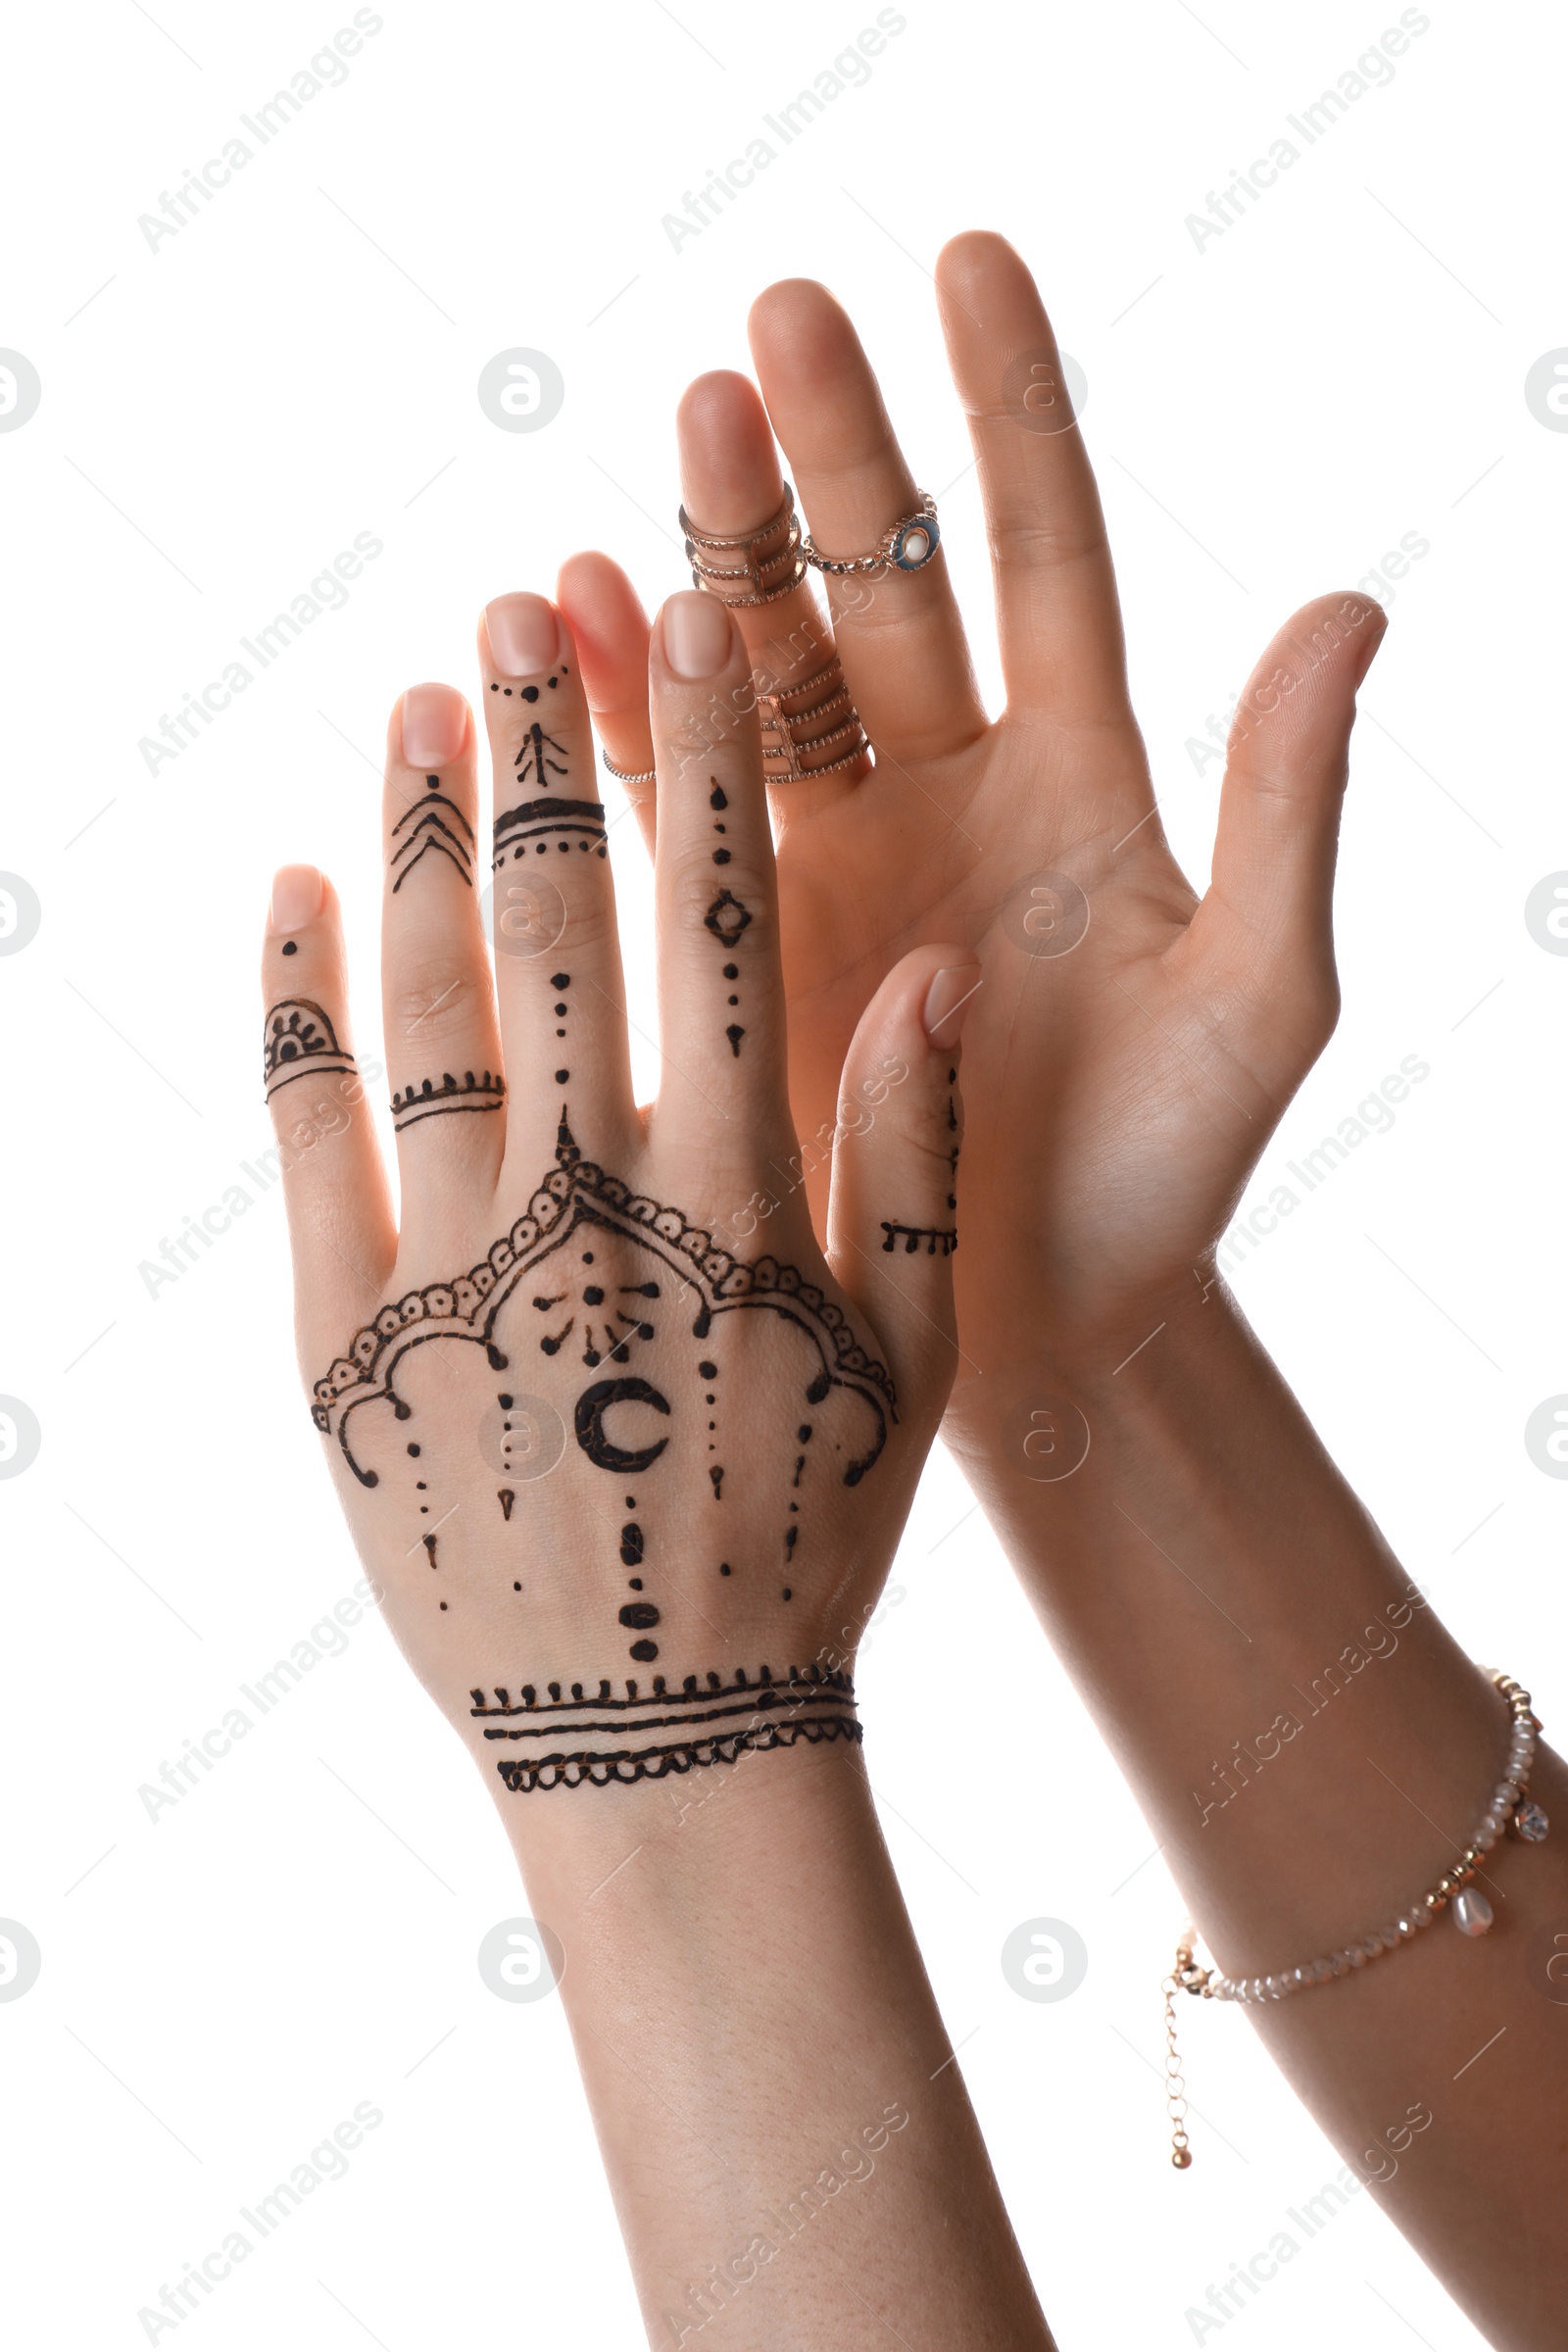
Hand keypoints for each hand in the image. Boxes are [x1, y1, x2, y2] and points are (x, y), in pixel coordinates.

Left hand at [260, 587, 971, 1818]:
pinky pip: (303, 1138)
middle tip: (516, 600)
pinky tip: (293, 886)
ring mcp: (446, 1270)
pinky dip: (293, 1004)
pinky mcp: (338, 1338)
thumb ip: (914, 1156)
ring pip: (422, 1005)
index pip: (717, 926)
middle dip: (541, 746)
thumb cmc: (808, 1542)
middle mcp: (584, 1208)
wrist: (657, 1737)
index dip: (701, 761)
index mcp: (735, 1199)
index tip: (687, 623)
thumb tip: (930, 963)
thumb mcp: (910, 1363)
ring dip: (420, 838)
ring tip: (415, 702)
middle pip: (554, 926)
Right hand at [559, 231, 1386, 1421]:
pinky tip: (574, 611)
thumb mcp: (1263, 993)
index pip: (1041, 551)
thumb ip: (1289, 807)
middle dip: (832, 451)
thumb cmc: (1170, 1169)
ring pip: (767, 663)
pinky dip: (627, 707)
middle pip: (882, 580)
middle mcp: (953, 785)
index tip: (963, 262)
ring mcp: (841, 851)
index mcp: (1084, 777)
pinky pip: (678, 791)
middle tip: (773, 325)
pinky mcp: (748, 928)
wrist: (1045, 1321)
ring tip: (676, 437)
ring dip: (715, 553)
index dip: (1007, 409)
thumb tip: (1349, 603)